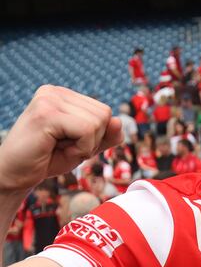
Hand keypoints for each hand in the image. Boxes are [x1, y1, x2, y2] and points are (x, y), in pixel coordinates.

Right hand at [0, 86, 120, 193]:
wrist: (14, 175)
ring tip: (58, 147)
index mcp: (63, 95)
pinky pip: (87, 130)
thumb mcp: (85, 147)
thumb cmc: (47, 160)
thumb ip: (106, 136)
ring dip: (85, 145)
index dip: (96, 136)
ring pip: (98, 122)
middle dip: (92, 139)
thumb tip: (119, 121)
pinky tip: (56, 149)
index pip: (104, 111)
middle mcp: (55, 91)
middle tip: (63, 147)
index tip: (69, 143)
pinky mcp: (46, 113)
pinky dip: (80, 148)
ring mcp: (49, 99)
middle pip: (105, 114)